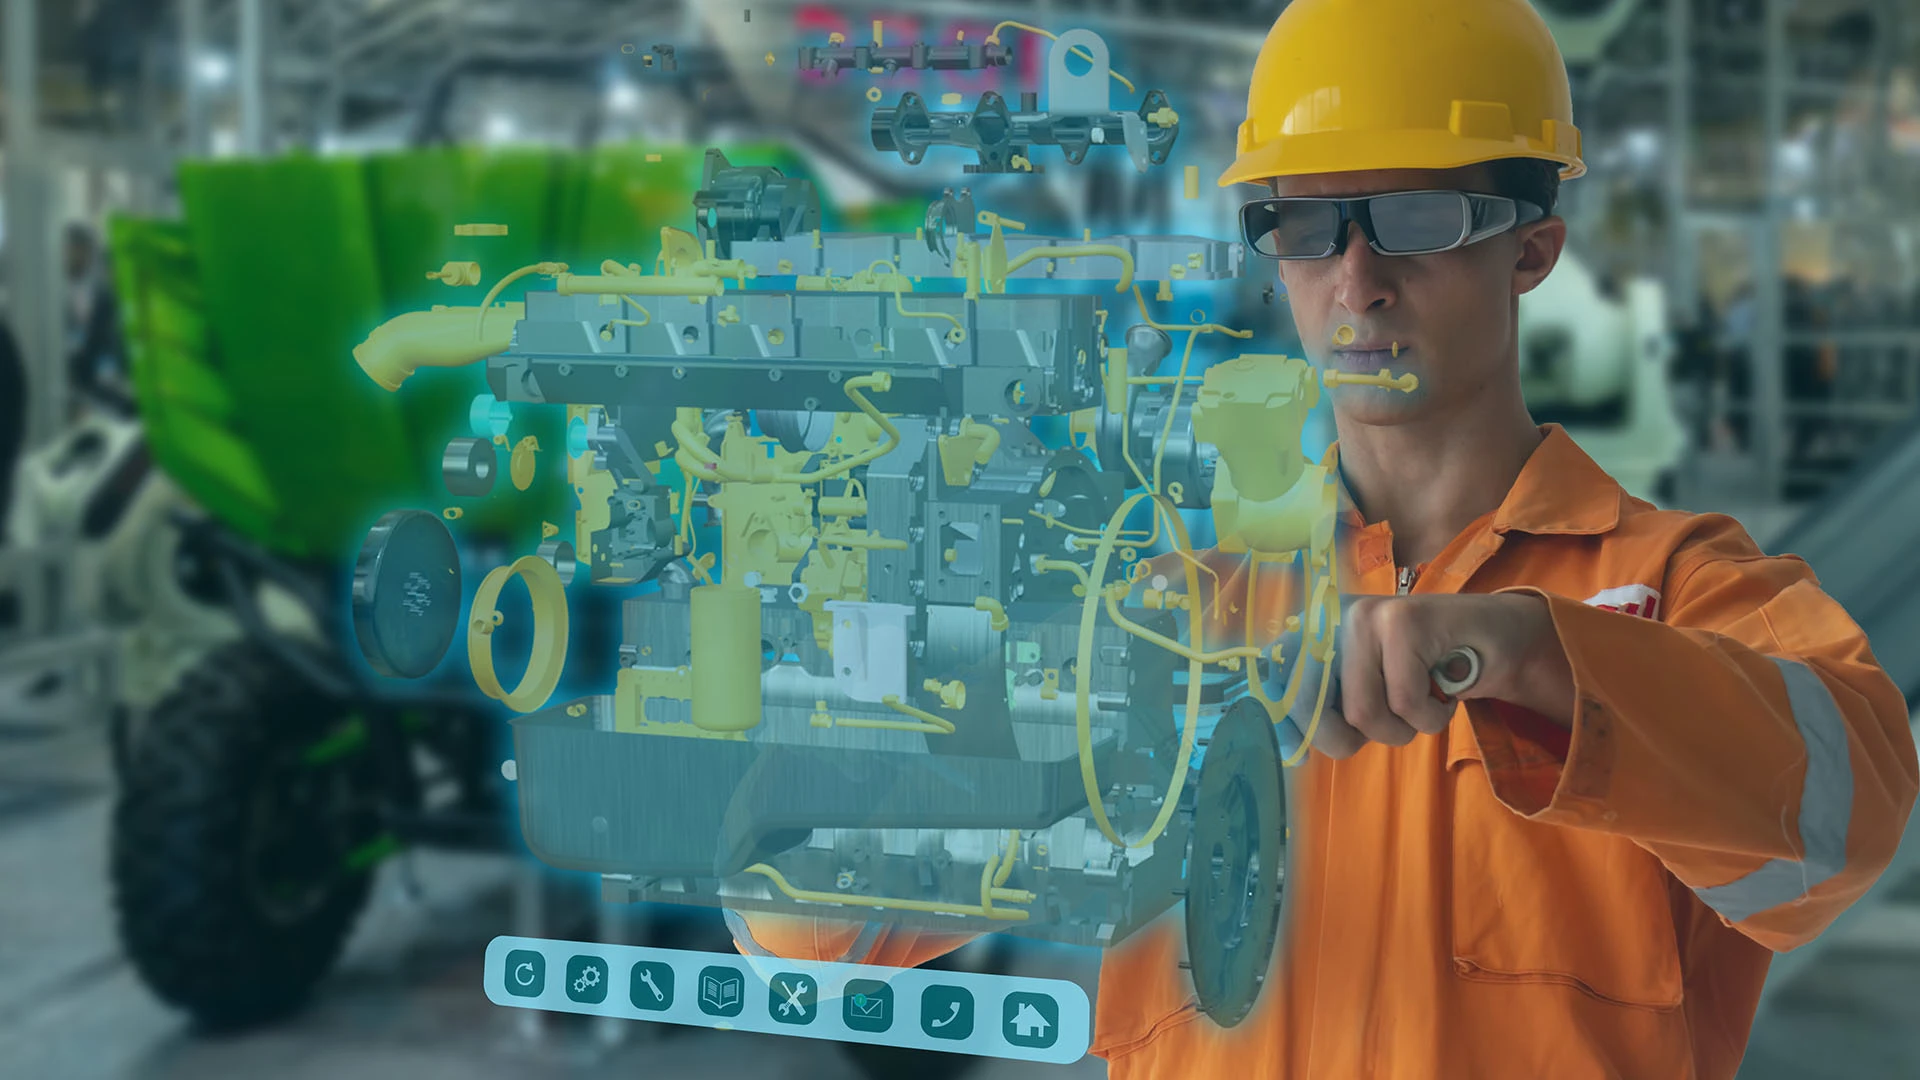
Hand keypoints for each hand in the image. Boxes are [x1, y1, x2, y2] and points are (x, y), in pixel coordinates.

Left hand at [1306, 592, 1567, 759]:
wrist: (1490, 638)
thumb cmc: (1420, 674)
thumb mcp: (1365, 690)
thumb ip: (1328, 711)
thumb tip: (1291, 749)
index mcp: (1312, 632)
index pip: (1272, 679)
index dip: (1282, 721)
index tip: (1298, 750)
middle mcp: (1329, 617)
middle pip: (1311, 707)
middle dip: (1346, 739)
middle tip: (1383, 729)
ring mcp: (1365, 614)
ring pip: (1363, 712)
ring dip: (1400, 731)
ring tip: (1419, 706)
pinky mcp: (1404, 619)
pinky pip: (1406, 703)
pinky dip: (1431, 718)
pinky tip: (1442, 697)